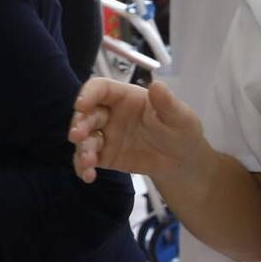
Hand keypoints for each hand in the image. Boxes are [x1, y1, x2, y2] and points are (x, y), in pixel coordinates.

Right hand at [68, 77, 209, 184]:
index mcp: (125, 98)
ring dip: (81, 148)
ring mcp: (105, 135)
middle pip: (86, 114)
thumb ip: (167, 103)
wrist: (182, 161)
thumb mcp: (180, 117)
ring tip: (89, 162)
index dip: (88, 94)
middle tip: (78, 136)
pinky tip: (88, 175)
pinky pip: (87, 159)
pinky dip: (83, 167)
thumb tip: (157, 85)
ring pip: (84, 138)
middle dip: (79, 124)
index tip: (81, 105)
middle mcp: (110, 114)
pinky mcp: (104, 156)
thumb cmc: (181, 131)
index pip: (100, 88)